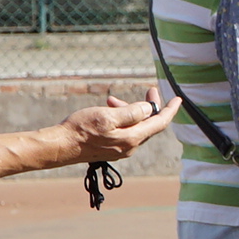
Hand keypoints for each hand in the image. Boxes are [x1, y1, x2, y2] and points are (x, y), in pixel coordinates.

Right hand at [63, 96, 177, 163]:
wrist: (61, 146)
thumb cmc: (81, 129)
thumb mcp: (108, 116)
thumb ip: (132, 113)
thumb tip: (149, 109)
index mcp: (132, 139)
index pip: (159, 123)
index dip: (170, 110)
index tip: (178, 99)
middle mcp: (130, 147)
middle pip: (148, 124)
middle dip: (149, 106)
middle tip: (149, 89)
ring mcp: (121, 150)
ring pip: (135, 126)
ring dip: (130, 110)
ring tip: (112, 99)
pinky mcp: (111, 149)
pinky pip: (125, 131)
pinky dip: (122, 118)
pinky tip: (109, 109)